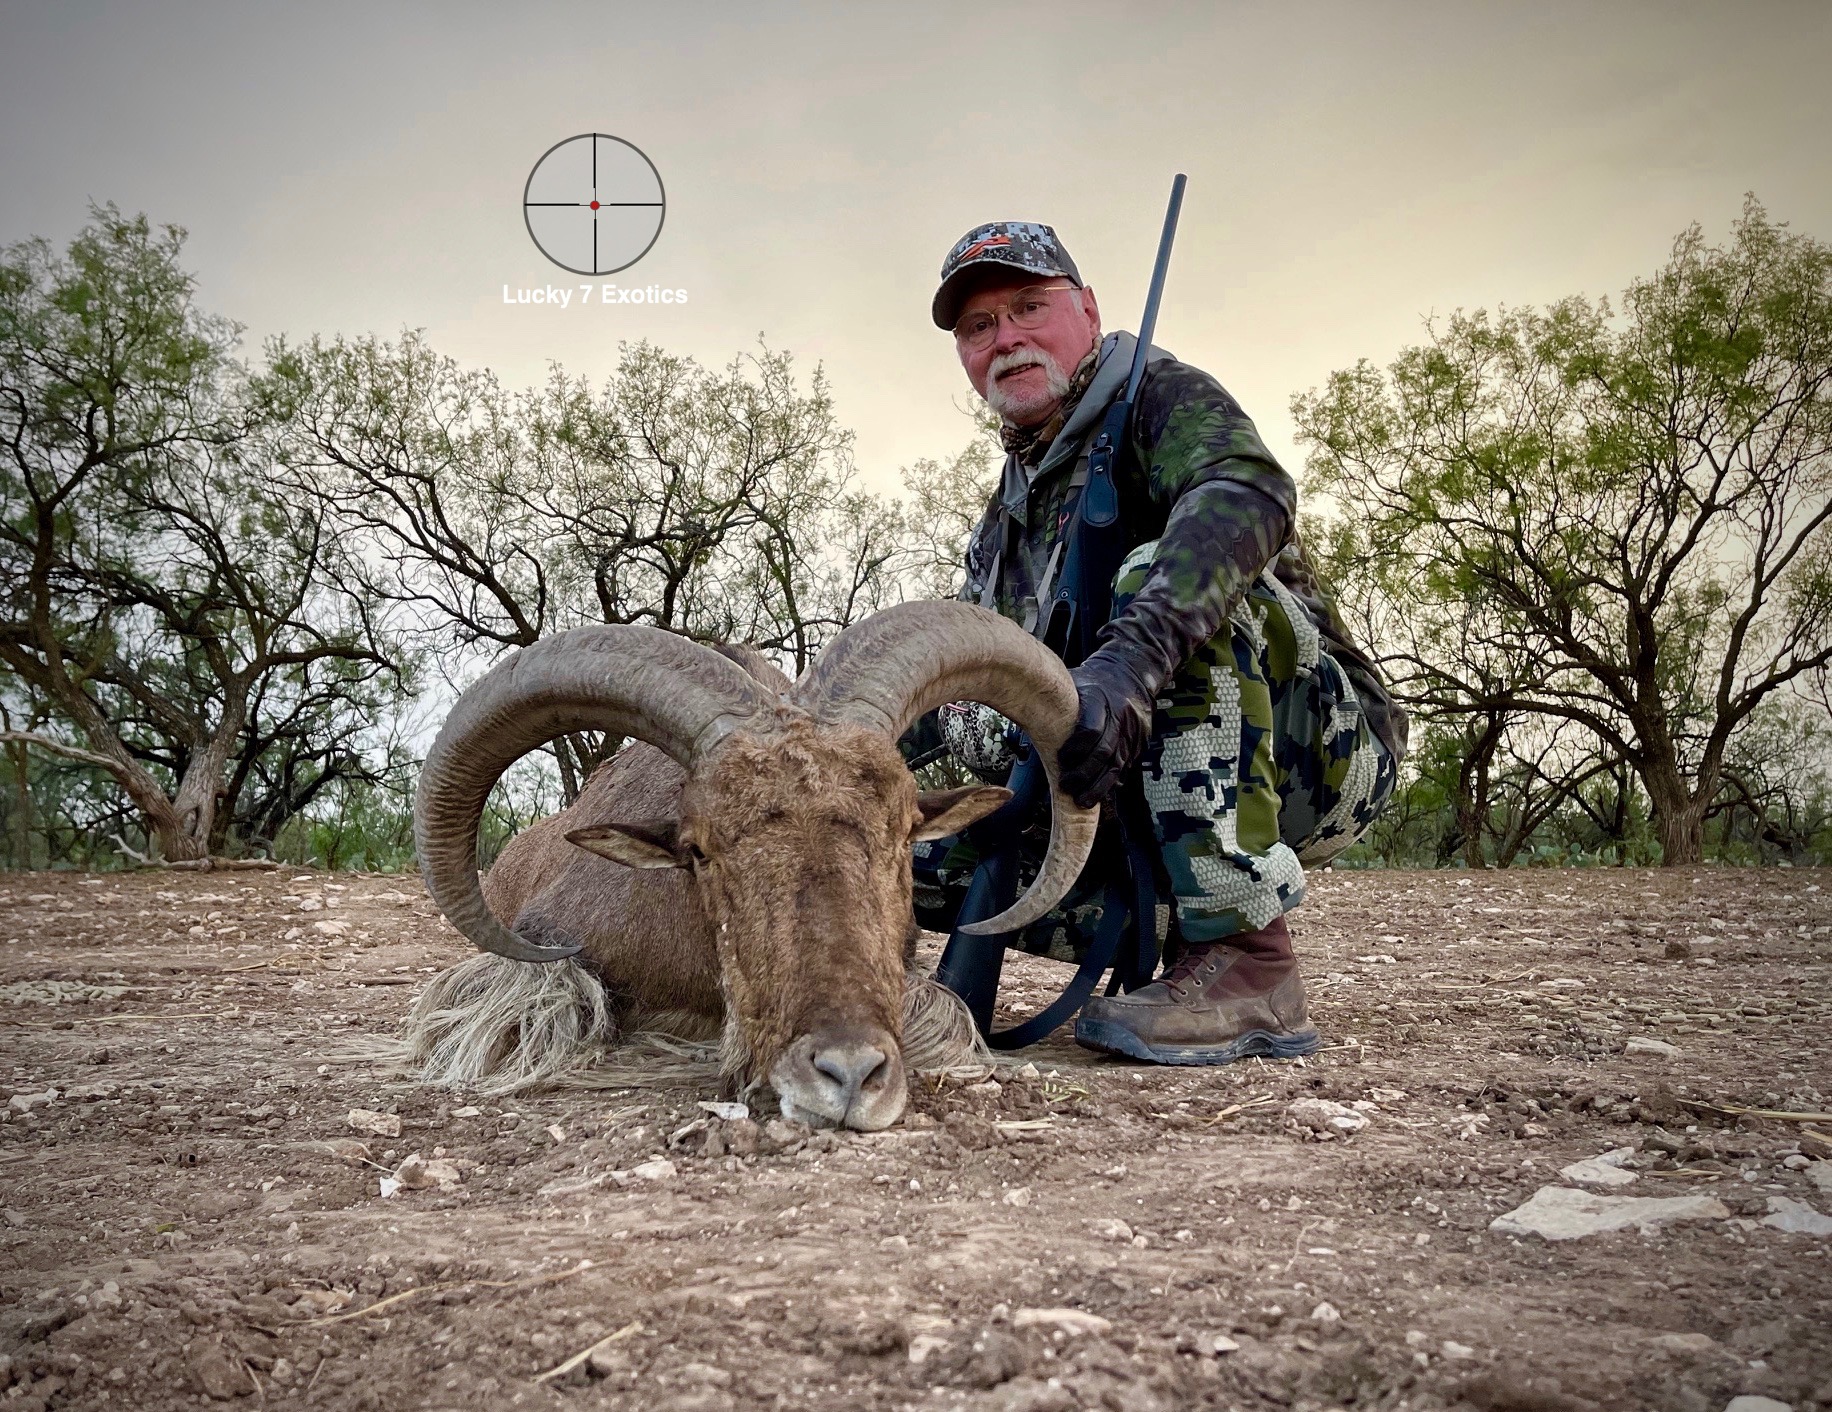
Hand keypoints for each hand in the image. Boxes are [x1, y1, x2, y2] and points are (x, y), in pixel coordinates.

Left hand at [1057, 652, 1154, 807]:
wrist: (1129, 674)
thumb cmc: (1092, 682)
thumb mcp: (1072, 683)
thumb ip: (1053, 701)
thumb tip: (1019, 711)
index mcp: (1100, 698)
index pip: (1090, 729)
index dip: (1075, 749)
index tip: (1060, 759)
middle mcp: (1119, 716)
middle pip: (1104, 752)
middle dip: (1084, 774)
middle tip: (1066, 786)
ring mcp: (1131, 732)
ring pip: (1116, 765)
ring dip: (1098, 786)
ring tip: (1081, 801)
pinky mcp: (1138, 744)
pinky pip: (1124, 768)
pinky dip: (1109, 783)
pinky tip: (1096, 793)